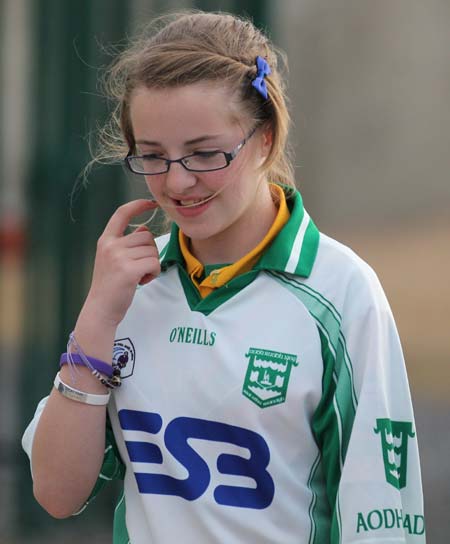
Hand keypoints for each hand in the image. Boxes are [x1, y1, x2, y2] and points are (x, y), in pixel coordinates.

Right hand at [82, 199, 160, 327]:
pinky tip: (142, 281)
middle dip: (149, 251)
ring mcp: (118, 257)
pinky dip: (154, 272)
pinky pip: (154, 262)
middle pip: (146, 235)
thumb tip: (145, 228)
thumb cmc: (110, 286)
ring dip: (152, 264)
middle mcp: (110, 245)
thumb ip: (127, 243)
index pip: (122, 213)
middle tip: (139, 268)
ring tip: (139, 276)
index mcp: (105, 240)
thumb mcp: (113, 259)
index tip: (150, 202)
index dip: (138, 205)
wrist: (101, 310)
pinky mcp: (129, 270)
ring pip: (152, 249)